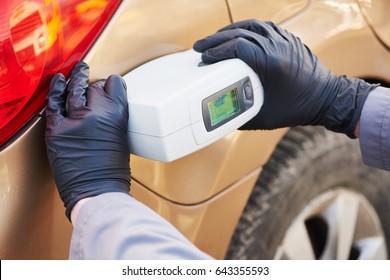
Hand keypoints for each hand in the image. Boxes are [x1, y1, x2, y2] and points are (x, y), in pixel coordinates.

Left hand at [45, 62, 130, 219]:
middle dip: (95, 87)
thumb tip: (107, 107)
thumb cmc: (113, 172)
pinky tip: (58, 81)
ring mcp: (74, 120)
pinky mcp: (56, 130)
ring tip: (79, 71)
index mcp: (117, 115)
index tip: (111, 84)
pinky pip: (54, 103)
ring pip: (75, 90)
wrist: (97, 192)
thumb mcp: (123, 138)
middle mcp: (96, 113)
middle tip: (94, 85)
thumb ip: (115, 118)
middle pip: (94, 88)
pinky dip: (55, 90)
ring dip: (77, 79)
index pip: (114, 86)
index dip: (112, 84)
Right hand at [194, 19, 376, 136]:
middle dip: (216, 39)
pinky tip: (239, 34)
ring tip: (216, 38)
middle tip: (200, 46)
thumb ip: (241, 116)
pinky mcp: (289, 39)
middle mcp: (278, 47)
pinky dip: (248, 28)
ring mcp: (285, 40)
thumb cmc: (298, 109)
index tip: (204, 58)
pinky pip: (265, 27)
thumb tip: (222, 114)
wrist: (327, 99)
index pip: (237, 48)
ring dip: (231, 30)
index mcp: (271, 64)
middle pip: (241, 34)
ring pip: (252, 26)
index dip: (217, 51)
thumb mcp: (265, 117)